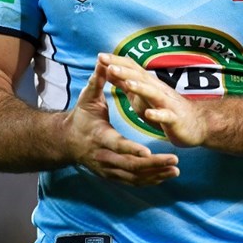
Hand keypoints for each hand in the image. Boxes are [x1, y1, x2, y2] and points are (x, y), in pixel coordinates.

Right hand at [65, 60, 179, 185]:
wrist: (66, 142)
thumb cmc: (80, 117)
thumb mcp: (87, 98)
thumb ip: (97, 81)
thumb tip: (103, 60)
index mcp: (100, 136)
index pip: (117, 145)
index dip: (132, 149)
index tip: (148, 151)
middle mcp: (103, 156)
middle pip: (130, 165)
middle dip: (153, 164)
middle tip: (174, 160)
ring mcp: (107, 169)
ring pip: (134, 176)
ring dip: (156, 174)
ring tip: (175, 169)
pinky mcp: (111, 175)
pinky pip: (132, 182)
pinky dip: (149, 181)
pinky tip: (164, 176)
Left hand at [98, 53, 208, 147]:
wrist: (196, 124)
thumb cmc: (166, 109)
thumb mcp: (142, 97)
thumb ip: (127, 84)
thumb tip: (109, 70)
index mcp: (148, 84)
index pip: (131, 69)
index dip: (116, 62)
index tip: (99, 56)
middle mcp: (158, 90)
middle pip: (139, 77)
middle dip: (123, 70)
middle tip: (106, 64)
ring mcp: (167, 103)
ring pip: (152, 93)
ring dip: (140, 87)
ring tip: (127, 83)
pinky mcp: (174, 119)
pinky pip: (165, 116)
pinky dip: (157, 114)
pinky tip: (149, 114)